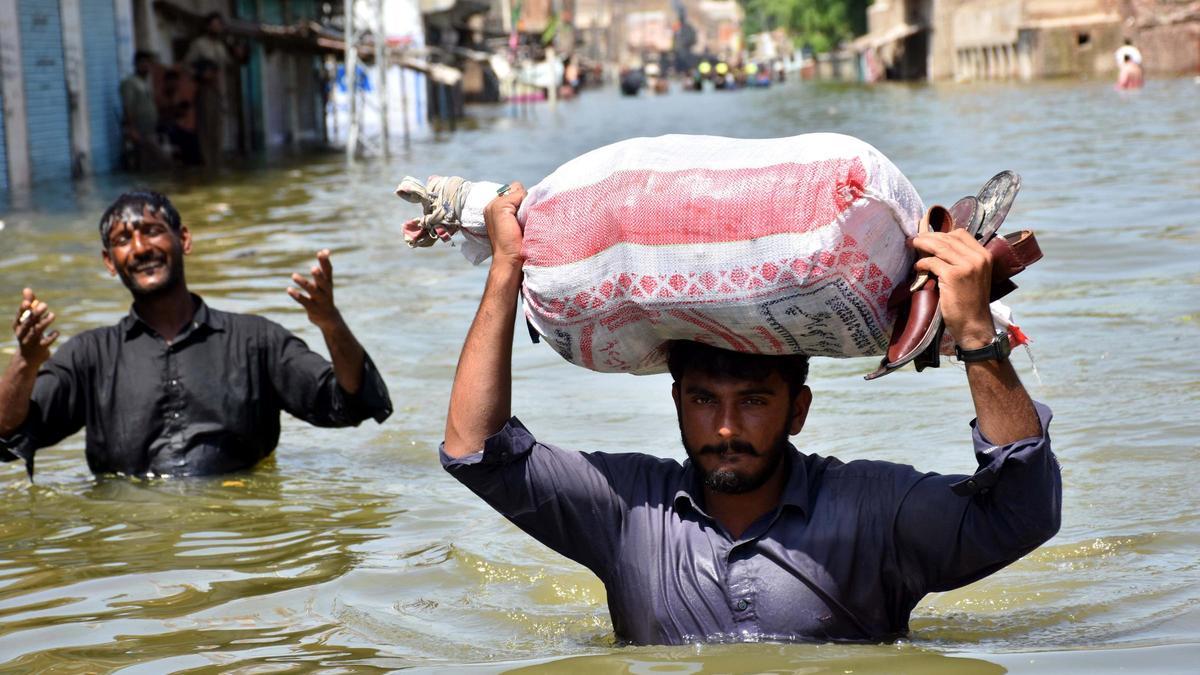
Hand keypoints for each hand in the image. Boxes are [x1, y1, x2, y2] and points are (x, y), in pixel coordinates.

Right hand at [11, 289, 58, 367]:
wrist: (28, 357)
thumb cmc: (28, 333)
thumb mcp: (27, 320)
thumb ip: (29, 305)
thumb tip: (27, 289)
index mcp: (18, 325)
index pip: (19, 315)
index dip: (24, 309)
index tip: (29, 301)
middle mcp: (22, 333)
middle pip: (29, 322)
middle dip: (36, 313)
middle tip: (45, 305)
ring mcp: (31, 341)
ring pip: (37, 331)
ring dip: (45, 322)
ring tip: (52, 315)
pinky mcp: (40, 348)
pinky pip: (46, 341)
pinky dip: (52, 335)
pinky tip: (56, 332)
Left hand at [288, 250, 341, 330]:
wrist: (329, 319)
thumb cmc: (325, 296)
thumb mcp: (325, 282)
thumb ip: (324, 267)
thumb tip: (325, 250)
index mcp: (328, 283)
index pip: (329, 271)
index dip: (326, 262)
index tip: (322, 252)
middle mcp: (326, 292)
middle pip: (323, 282)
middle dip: (318, 276)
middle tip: (313, 268)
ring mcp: (320, 301)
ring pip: (312, 292)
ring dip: (303, 283)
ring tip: (294, 275)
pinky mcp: (313, 308)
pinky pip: (304, 301)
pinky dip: (297, 296)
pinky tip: (289, 289)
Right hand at [483, 182, 526, 268]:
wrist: (509, 259)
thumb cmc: (516, 246)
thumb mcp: (517, 224)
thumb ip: (519, 209)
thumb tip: (530, 197)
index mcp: (494, 209)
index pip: (512, 192)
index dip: (522, 201)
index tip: (525, 217)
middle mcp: (491, 205)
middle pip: (515, 189)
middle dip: (524, 200)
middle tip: (524, 219)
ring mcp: (494, 205)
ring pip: (517, 190)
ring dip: (525, 202)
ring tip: (523, 220)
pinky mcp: (499, 207)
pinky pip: (519, 193)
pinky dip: (525, 203)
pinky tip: (522, 219)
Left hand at [911, 230, 994, 349]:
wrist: (974, 324)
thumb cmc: (970, 302)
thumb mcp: (973, 276)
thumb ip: (962, 260)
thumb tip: (939, 246)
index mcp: (984, 255)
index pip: (960, 234)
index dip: (942, 233)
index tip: (928, 236)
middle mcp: (978, 257)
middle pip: (948, 238)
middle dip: (928, 237)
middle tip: (915, 240)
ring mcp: (967, 266)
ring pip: (939, 246)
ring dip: (922, 245)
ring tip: (912, 246)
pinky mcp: (953, 275)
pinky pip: (932, 262)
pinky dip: (922, 263)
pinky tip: (917, 268)